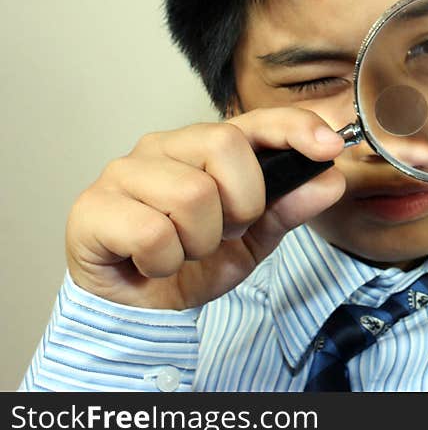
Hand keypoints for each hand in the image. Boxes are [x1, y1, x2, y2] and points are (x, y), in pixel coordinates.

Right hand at [65, 107, 344, 309]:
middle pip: (224, 147)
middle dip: (241, 205)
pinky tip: (153, 263)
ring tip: (186, 250)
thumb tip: (332, 180)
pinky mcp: (92, 207)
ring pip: (192, 194)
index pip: (256, 121)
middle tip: (225, 232)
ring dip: (201, 242)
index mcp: (206, 146)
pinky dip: (164, 262)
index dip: (295, 128)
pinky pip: (152, 232)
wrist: (140, 308)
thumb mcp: (255, 239)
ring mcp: (125, 172)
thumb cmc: (193, 262)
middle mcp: (165, 146)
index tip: (330, 147)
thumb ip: (290, 208)